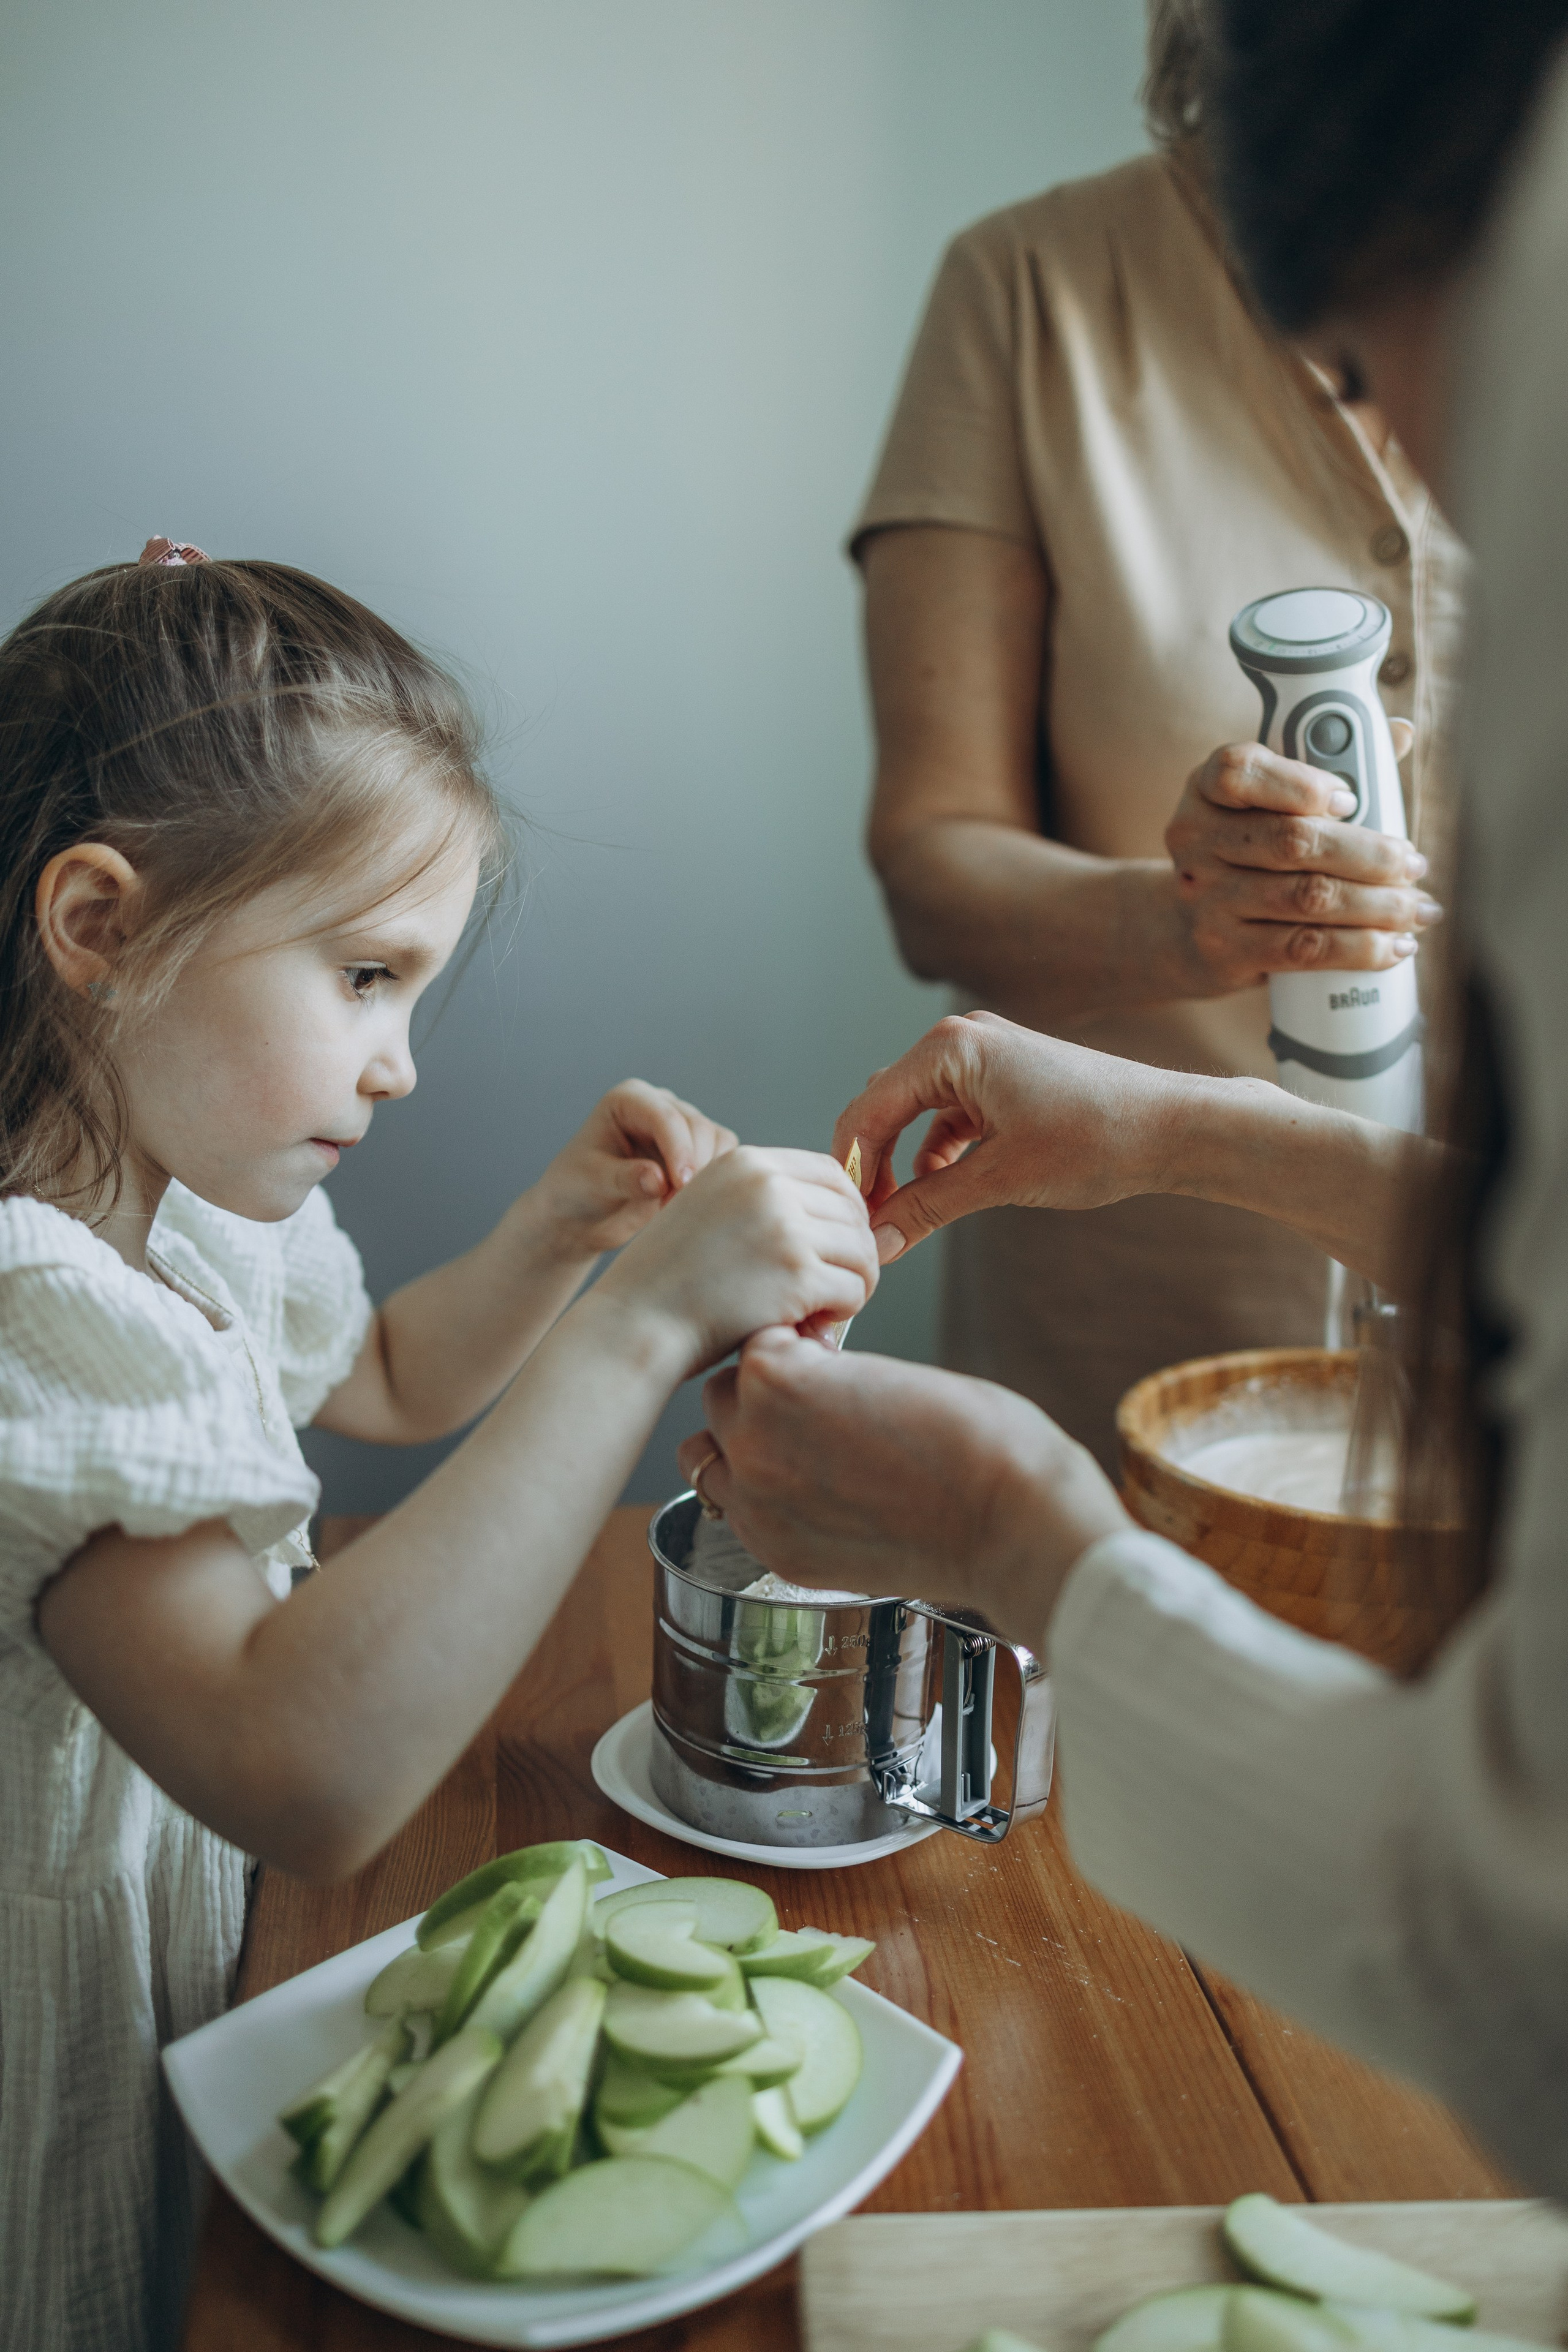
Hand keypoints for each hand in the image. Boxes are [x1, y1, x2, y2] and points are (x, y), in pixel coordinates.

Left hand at [532, 1081, 736, 1259]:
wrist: (583, 1215)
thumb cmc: (577, 1190)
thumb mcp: (591, 1183)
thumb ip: (624, 1179)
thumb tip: (659, 1180)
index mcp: (629, 1099)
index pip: (665, 1117)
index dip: (678, 1149)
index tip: (681, 1185)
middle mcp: (659, 1104)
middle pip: (697, 1127)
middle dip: (692, 1167)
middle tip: (673, 1204)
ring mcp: (682, 1126)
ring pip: (718, 1140)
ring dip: (706, 1174)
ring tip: (674, 1204)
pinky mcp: (697, 1150)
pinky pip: (724, 1158)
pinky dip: (714, 1179)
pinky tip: (688, 1200)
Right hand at [596, 1147, 877, 1376]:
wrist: (636, 1324)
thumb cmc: (672, 1283)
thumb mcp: (712, 1212)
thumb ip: (765, 1203)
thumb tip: (847, 1216)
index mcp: (746, 1162)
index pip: (832, 1174)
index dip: (848, 1212)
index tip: (839, 1245)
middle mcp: (768, 1185)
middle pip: (853, 1212)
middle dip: (854, 1252)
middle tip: (833, 1286)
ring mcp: (784, 1228)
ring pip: (861, 1251)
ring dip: (853, 1283)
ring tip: (821, 1307)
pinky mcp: (796, 1275)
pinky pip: (853, 1289)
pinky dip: (842, 1311)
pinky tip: (811, 1323)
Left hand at [677, 1329, 1127, 1648]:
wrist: (1010, 1521)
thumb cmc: (974, 1437)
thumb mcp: (885, 1368)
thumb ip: (821, 1374)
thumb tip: (798, 1380)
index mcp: (775, 1379)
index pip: (752, 1345)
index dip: (794, 1348)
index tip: (828, 1358)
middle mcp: (750, 1443)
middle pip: (723, 1398)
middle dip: (763, 1395)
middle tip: (823, 1406)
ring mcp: (759, 1507)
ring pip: (713, 1459)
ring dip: (747, 1448)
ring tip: (809, 1451)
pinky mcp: (779, 1554)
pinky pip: (739, 1513)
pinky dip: (765, 1498)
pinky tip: (819, 1492)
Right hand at [831, 1011, 1182, 1259]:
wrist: (1172, 1128)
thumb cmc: (1096, 1139)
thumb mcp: (1000, 1179)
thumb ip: (928, 1207)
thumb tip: (877, 1242)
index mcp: (949, 1049)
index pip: (868, 1108)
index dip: (852, 1168)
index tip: (849, 1220)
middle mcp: (961, 1041)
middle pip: (885, 1105)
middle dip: (872, 1165)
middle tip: (870, 1222)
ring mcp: (984, 1058)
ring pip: (915, 1113)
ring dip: (904, 1162)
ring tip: (901, 1215)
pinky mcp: (1004, 1080)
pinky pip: (949, 1116)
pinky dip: (937, 1153)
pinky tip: (940, 1189)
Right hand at [1163, 730, 1439, 991]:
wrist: (1196, 931)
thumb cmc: (1255, 854)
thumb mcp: (1272, 803)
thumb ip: (1330, 766)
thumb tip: (1401, 734)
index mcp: (1207, 788)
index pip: (1239, 771)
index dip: (1300, 783)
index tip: (1351, 799)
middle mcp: (1197, 839)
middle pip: (1292, 840)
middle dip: (1369, 854)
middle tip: (1414, 864)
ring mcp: (1205, 897)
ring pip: (1309, 897)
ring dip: (1379, 905)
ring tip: (1418, 908)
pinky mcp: (1222, 949)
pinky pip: (1304, 948)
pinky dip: (1360, 948)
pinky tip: (1394, 946)